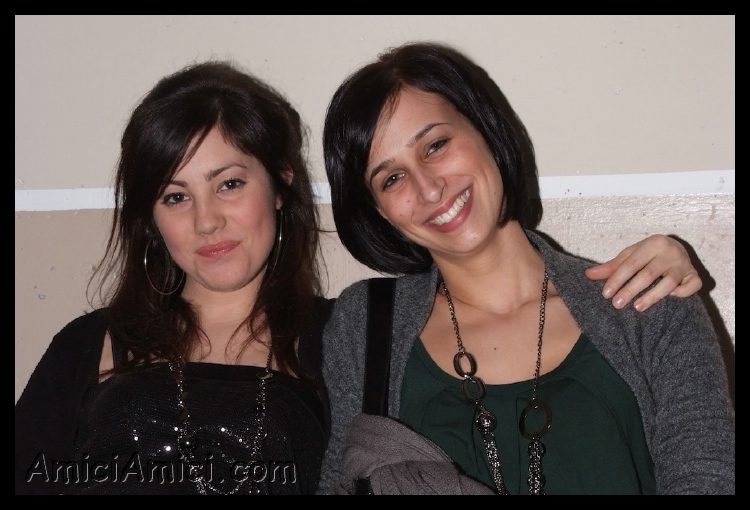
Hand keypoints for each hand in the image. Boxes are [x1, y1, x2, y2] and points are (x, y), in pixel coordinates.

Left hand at [585, 234, 701, 311]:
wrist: (676, 249)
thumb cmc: (648, 255)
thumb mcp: (630, 256)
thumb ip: (611, 267)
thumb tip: (588, 274)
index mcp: (653, 243)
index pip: (631, 263)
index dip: (617, 279)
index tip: (605, 294)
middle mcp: (671, 251)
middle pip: (649, 274)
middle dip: (631, 290)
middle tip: (617, 305)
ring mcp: (685, 263)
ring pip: (670, 282)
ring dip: (653, 296)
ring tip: (637, 307)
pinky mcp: (695, 275)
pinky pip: (693, 285)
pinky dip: (683, 293)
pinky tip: (670, 299)